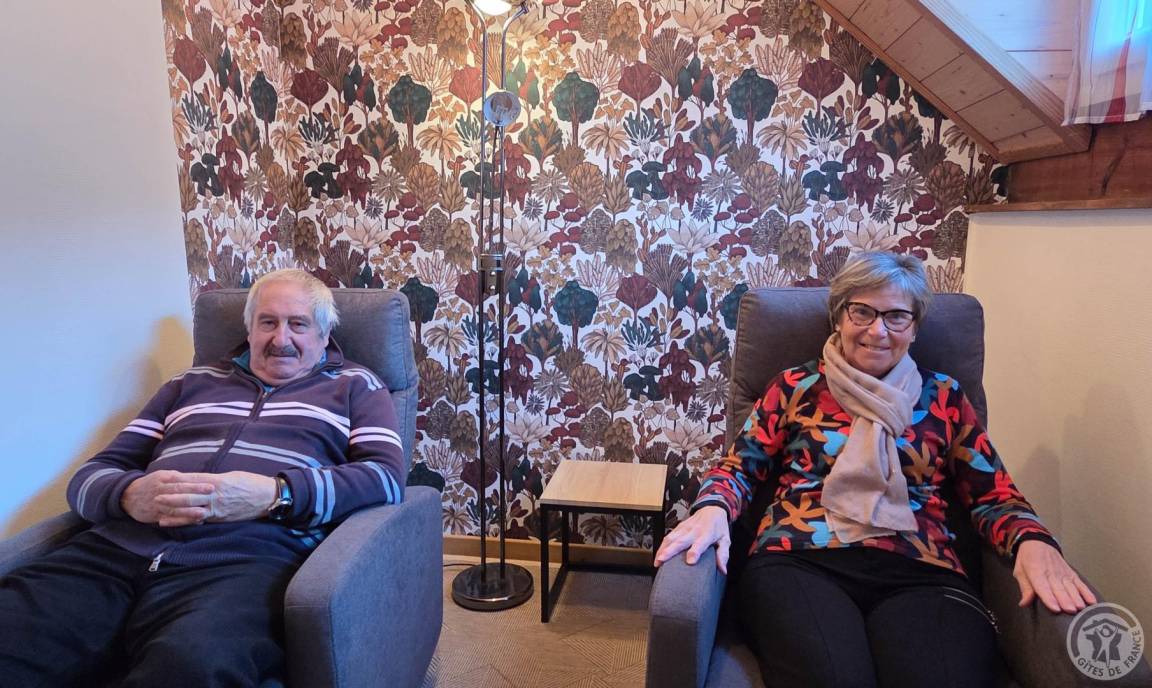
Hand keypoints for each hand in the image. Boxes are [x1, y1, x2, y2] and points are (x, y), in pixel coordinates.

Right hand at [121, 470, 215, 526]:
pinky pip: (170, 519)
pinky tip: (193, 522)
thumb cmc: (151, 484)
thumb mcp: (162, 476)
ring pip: (174, 507)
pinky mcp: (155, 515)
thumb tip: (200, 478)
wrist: (127, 496)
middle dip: (196, 493)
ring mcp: (157, 504)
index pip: (182, 480)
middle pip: (179, 492)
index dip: (196, 483)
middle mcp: (160, 490)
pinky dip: (182, 521)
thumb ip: (179, 478)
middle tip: (211, 494)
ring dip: (189, 511)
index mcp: (163, 478)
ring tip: (203, 512)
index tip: (210, 485)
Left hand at [160, 471, 278, 522]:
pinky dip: (184, 521)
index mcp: (219, 481)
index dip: (178, 479)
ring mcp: (217, 507)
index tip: (164, 477)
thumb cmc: (252, 484)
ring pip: (191, 508)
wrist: (268, 497)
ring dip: (174, 509)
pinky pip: (199, 519)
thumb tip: (201, 480)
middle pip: (189, 494)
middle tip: (156, 495)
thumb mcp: (233, 476)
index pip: (194, 479)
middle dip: (171, 495)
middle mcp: (216, 494)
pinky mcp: (220, 517)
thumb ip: (216, 479)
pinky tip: (172, 522)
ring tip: (159, 509)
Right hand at [654, 505, 730, 572]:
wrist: (712, 509)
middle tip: (661, 560)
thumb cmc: (718, 526)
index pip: (700, 544)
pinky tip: (658, 555)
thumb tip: (723, 570)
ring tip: (657, 561)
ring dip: (662, 549)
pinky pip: (668, 536)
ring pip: (671, 538)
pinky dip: (662, 545)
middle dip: (670, 551)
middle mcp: (694, 531)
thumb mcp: (725, 540)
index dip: (695, 552)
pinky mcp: (678, 527)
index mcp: (706, 534)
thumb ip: (723, 555)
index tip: (690, 561)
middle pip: (680, 541)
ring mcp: (684, 528)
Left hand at [1013, 540, 1096, 613]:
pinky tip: (1091, 601)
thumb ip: (1025, 588)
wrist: (1038, 542)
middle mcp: (1051, 572)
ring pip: (1071, 587)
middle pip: (1059, 588)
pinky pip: (1080, 583)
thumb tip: (1024, 603)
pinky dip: (1086, 592)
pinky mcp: (1071, 573)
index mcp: (1036, 571)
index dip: (1049, 598)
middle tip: (1070, 610)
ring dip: (1076, 597)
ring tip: (1080, 607)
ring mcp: (1063, 573)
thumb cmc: (1028, 558)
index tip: (1055, 608)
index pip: (1043, 586)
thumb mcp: (1020, 571)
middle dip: (1065, 600)